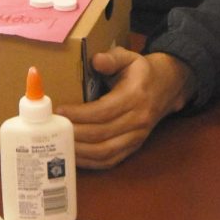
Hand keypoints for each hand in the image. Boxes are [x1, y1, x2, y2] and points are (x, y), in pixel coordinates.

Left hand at [57, 46, 193, 168]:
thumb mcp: (129, 57)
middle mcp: (138, 120)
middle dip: (75, 133)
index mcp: (135, 96)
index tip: (59, 112)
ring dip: (80, 151)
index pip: (104, 111)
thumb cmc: (141, 71)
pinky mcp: (134, 147)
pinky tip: (74, 156)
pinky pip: (111, 160)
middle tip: (53, 129)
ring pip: (106, 152)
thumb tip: (96, 60)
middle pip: (102, 134)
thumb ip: (112, 58)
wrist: (167, 87)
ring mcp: (137, 137)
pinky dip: (91, 162)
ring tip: (59, 143)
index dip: (80, 114)